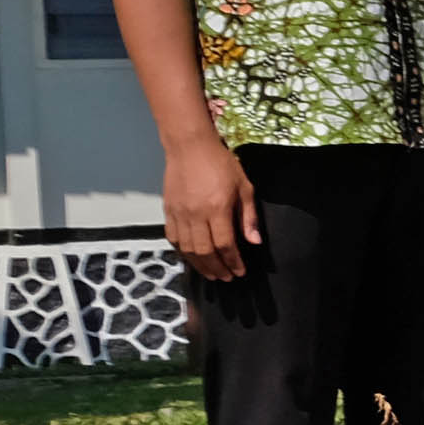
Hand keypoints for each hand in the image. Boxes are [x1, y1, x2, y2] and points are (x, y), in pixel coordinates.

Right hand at [164, 136, 260, 281]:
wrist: (190, 146)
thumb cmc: (220, 163)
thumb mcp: (244, 186)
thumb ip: (248, 216)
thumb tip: (254, 242)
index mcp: (217, 208)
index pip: (225, 244)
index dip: (233, 261)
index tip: (240, 272)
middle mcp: (196, 214)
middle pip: (205, 252)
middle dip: (217, 269)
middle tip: (226, 278)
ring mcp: (179, 213)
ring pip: (188, 249)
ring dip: (200, 266)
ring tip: (212, 274)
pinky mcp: (168, 210)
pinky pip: (173, 238)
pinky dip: (183, 252)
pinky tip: (192, 258)